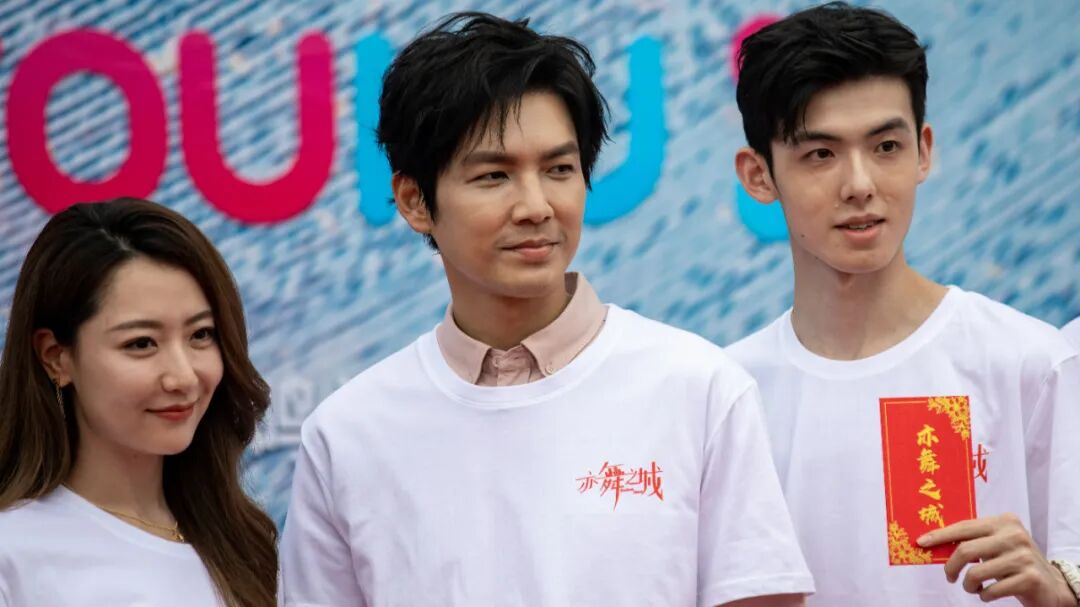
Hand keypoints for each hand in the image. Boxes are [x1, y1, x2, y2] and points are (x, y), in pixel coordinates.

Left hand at [917, 513, 1075, 605]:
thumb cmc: (1013, 562)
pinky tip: (988, 594)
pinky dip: (984, 595)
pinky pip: (991, 590)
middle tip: (950, 577)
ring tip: (973, 587)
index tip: (921, 543)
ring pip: (976, 573)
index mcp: (1004, 521)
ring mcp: (1024, 557)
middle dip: (951, 567)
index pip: (964, 527)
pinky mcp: (1030, 578)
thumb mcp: (996, 545)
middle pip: (965, 550)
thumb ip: (973, 541)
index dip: (940, 536)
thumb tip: (934, 543)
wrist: (1050, 584)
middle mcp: (1015, 535)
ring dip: (968, 585)